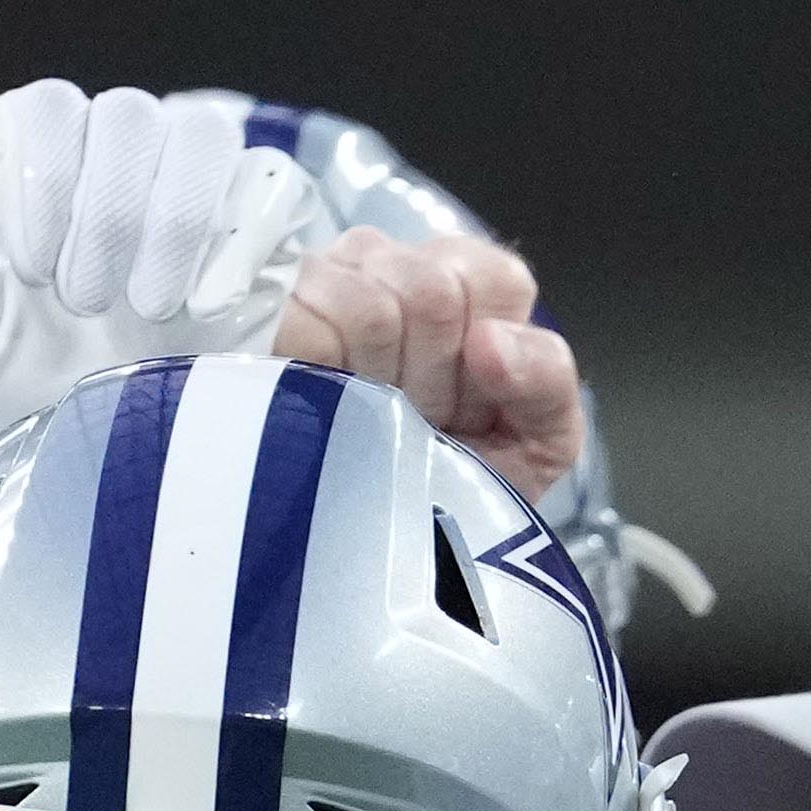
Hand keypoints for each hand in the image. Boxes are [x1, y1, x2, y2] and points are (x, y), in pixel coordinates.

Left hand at [0, 80, 312, 454]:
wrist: (112, 484)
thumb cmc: (20, 402)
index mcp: (43, 172)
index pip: (50, 108)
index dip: (43, 178)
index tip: (29, 269)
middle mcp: (122, 170)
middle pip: (128, 115)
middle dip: (105, 212)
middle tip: (83, 303)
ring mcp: (199, 201)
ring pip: (199, 136)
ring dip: (168, 219)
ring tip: (148, 307)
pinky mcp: (264, 240)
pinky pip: (271, 186)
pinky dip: (241, 236)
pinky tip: (208, 305)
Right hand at [270, 230, 586, 506]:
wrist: (376, 546)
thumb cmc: (455, 486)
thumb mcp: (531, 443)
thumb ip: (545, 381)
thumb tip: (490, 343)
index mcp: (464, 283)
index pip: (494, 278)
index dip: (482, 356)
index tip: (463, 409)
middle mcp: (391, 264)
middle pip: (430, 291)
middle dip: (427, 379)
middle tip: (406, 420)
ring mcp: (325, 278)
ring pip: (366, 310)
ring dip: (369, 387)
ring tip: (360, 416)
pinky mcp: (266, 308)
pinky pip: (304, 328)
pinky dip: (317, 380)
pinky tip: (313, 402)